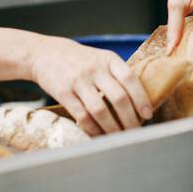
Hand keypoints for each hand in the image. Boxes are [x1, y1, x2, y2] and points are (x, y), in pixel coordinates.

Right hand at [28, 38, 152, 135]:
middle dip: (130, 119)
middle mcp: (94, 69)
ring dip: (113, 128)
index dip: (141, 99)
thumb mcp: (99, 59)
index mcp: (108, 59)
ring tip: (120, 137)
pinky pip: (82, 116)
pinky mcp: (63, 93)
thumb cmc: (79, 60)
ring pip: (101, 110)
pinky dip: (93, 129)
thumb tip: (139, 102)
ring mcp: (78, 80)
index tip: (148, 115)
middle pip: (118, 98)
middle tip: (136, 132)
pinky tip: (100, 135)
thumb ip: (116, 75)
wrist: (44, 53)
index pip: (130, 79)